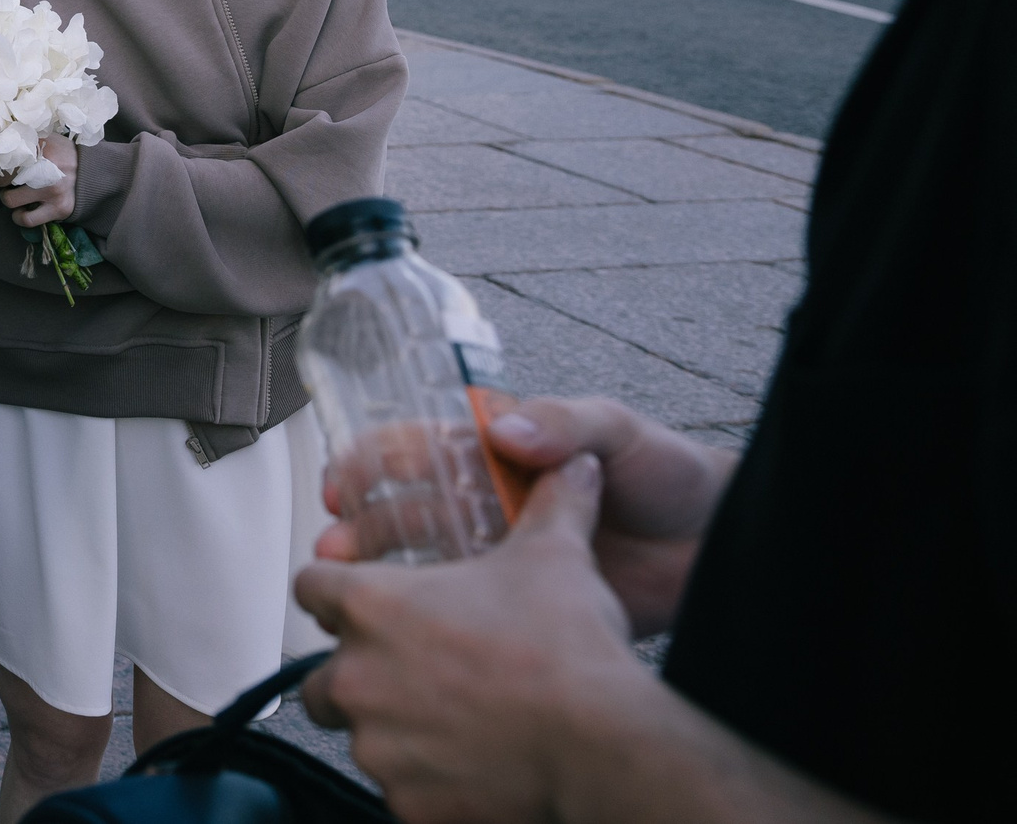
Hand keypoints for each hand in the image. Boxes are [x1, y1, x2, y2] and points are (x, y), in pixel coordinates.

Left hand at [0, 137, 76, 227]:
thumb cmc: (68, 155)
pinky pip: (27, 219)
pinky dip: (19, 217)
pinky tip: (21, 211)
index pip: (5, 153)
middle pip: (3, 176)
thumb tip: (1, 138)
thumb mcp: (50, 138)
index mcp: (42, 146)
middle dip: (1, 179)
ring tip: (13, 195)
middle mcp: (46, 167)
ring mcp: (51, 190)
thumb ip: (29, 138)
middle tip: (7, 179)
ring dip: (8, 198)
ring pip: (10, 200)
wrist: (97, 174)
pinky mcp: (58, 209)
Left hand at [297, 455, 650, 822]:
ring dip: (393, 730)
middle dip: (360, 674)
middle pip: (323, 674)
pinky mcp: (404, 801)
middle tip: (415, 675)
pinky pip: (399, 792)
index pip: (311, 585)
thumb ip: (553, 502)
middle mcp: (358, 675)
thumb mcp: (555, 555)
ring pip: (361, 736)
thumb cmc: (568, 650)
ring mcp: (376, 744)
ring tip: (453, 722)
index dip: (336, 589)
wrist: (602, 746)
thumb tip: (574, 464)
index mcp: (373, 606)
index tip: (359, 601)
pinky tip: (471, 767)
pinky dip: (427, 783)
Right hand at [315, 396, 734, 636]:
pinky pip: (465, 610)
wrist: (716, 548)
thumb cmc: (668, 475)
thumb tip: (503, 431)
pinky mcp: (522, 604)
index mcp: (497, 454)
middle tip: (337, 550)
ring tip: (353, 593)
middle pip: (403, 511)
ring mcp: (501, 556)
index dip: (367, 463)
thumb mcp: (617, 432)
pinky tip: (406, 630)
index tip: (340, 484)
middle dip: (360, 528)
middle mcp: (486, 504)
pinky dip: (429, 618)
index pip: (414, 449)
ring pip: (422, 564)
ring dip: (380, 575)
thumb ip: (564, 423)